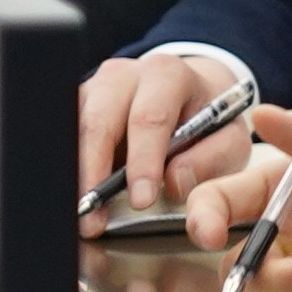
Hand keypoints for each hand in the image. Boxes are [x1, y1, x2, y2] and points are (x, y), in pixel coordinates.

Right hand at [74, 47, 253, 217]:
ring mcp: (93, 87)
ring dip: (74, 174)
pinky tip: (72, 194)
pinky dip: (67, 168)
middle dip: (93, 173)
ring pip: (72, 129)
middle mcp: (123, 75)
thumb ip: (209, 159)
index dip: (143, 162)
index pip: (149, 118)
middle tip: (94, 216)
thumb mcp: (229, 140)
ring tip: (80, 213)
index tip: (141, 201)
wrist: (190, 96)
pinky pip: (62, 136)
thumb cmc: (208, 121)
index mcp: (166, 75)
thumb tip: (173, 182)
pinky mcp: (76, 105)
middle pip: (97, 122)